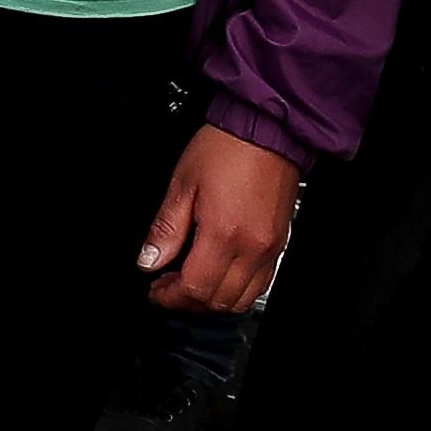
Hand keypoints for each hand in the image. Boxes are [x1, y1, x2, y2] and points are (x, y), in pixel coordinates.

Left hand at [139, 126, 301, 314]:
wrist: (267, 129)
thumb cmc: (228, 147)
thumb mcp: (183, 182)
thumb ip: (165, 228)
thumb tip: (149, 259)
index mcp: (224, 233)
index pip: (195, 288)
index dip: (170, 296)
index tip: (156, 289)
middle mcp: (252, 247)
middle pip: (219, 301)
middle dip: (188, 301)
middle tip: (168, 286)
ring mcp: (270, 248)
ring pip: (242, 299)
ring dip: (213, 300)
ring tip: (191, 282)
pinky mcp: (280, 243)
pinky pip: (261, 283)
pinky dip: (237, 289)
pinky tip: (219, 274)